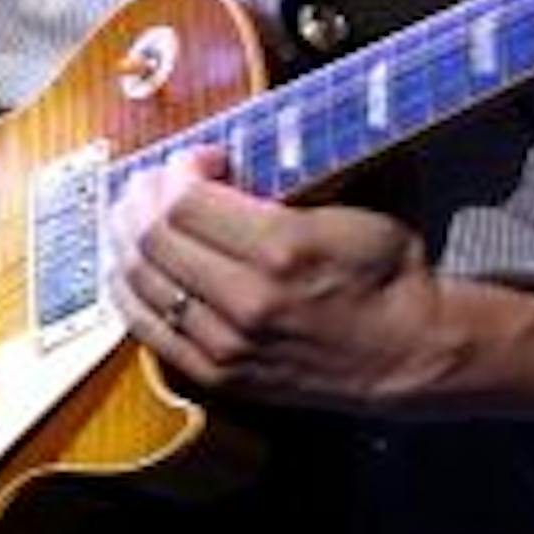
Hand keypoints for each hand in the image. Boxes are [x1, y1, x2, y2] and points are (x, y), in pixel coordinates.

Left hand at [109, 147, 452, 413]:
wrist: (407, 353)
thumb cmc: (387, 273)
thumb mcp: (354, 207)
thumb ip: (289, 183)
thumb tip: (225, 160)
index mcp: (282, 249)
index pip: (187, 200)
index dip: (178, 169)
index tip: (196, 158)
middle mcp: (246, 300)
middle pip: (155, 237)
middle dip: (143, 197)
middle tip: (153, 181)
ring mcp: (227, 344)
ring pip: (143, 281)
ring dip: (126, 239)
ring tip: (131, 214)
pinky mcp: (218, 375)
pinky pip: (148, 330)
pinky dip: (128, 292)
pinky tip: (127, 266)